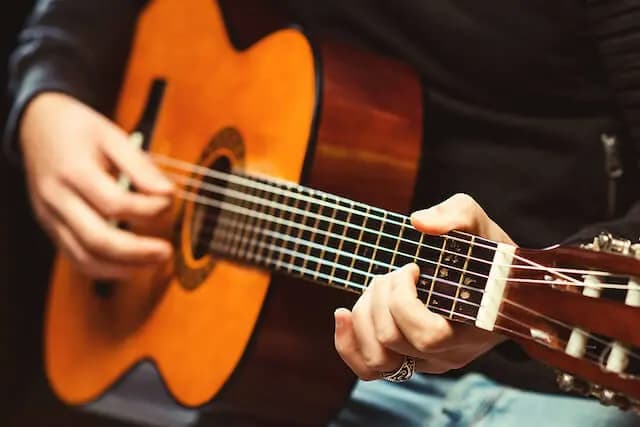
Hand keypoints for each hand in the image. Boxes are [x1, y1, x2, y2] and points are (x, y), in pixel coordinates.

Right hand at [20, 92, 173, 278]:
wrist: (37, 127)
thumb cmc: (78, 130)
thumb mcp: (112, 135)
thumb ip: (140, 166)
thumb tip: (168, 193)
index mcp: (73, 171)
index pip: (113, 203)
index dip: (147, 209)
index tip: (169, 204)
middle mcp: (57, 199)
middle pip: (97, 239)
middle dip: (137, 252)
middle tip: (166, 252)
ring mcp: (51, 218)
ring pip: (84, 258)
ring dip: (123, 269)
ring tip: (154, 263)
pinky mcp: (52, 229)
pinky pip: (76, 259)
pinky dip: (106, 269)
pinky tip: (132, 266)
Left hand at [334, 193, 514, 379]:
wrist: (498, 285)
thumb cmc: (487, 254)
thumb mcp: (479, 224)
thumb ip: (455, 215)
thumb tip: (419, 222)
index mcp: (472, 328)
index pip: (426, 335)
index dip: (403, 301)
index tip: (411, 267)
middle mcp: (449, 354)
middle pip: (391, 340)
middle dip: (381, 296)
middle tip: (396, 271)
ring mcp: (428, 362)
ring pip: (375, 359)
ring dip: (363, 317)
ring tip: (377, 289)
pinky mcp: (409, 362)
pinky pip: (369, 369)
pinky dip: (347, 343)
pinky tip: (343, 314)